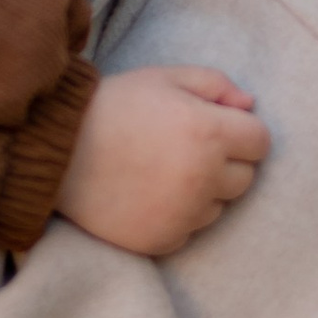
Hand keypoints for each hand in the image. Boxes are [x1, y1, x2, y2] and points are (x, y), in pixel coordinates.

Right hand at [55, 64, 269, 256]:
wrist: (56, 152)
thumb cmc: (113, 107)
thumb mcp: (164, 78)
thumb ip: (215, 85)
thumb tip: (250, 105)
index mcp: (208, 132)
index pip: (261, 142)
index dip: (241, 131)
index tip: (216, 127)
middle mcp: (202, 177)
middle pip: (245, 178)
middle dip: (225, 162)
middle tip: (185, 149)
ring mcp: (183, 213)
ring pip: (219, 207)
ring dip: (203, 192)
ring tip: (161, 171)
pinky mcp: (162, 240)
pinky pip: (190, 230)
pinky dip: (177, 215)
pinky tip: (147, 195)